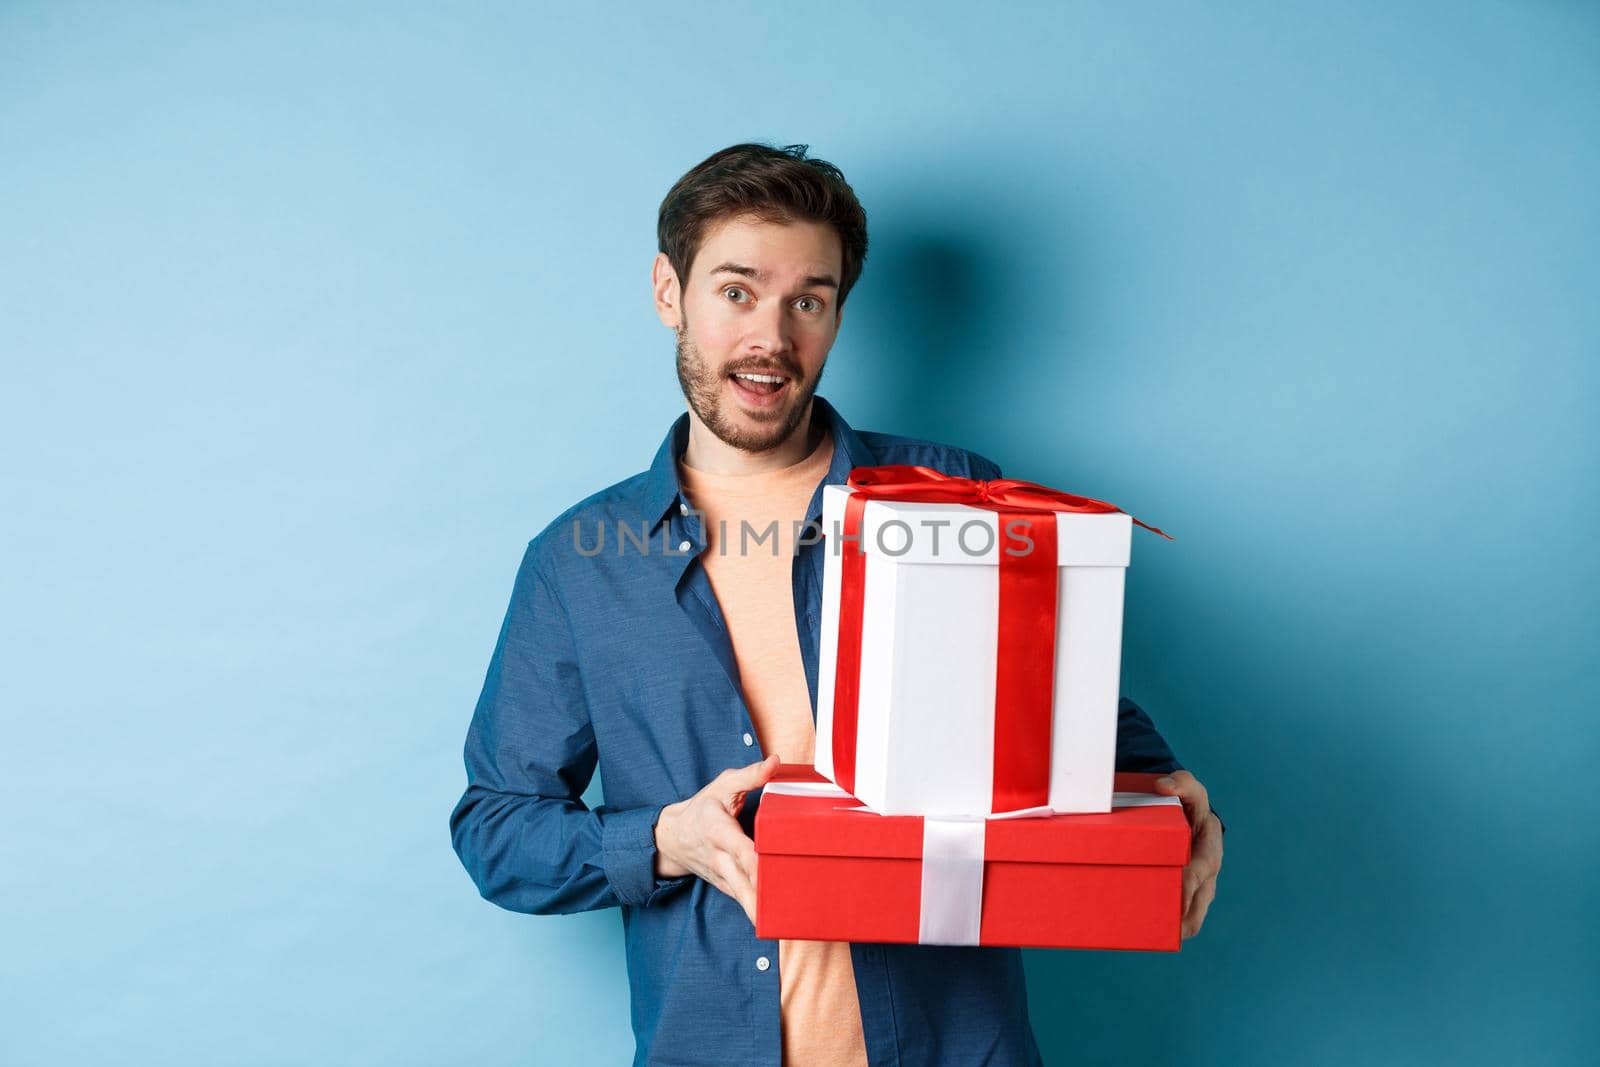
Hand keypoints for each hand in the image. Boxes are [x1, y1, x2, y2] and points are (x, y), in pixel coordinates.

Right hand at [654, 754, 780, 923]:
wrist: (672, 836)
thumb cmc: (703, 807)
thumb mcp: (724, 785)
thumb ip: (750, 775)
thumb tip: (776, 762)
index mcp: (718, 829)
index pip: (738, 846)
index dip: (754, 858)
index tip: (768, 867)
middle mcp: (718, 856)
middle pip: (739, 879)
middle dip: (756, 896)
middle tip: (777, 910)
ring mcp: (721, 874)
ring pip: (740, 895)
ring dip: (756, 909)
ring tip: (776, 923)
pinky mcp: (725, 885)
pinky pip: (741, 898)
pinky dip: (754, 909)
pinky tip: (772, 919)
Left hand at [1154, 770, 1221, 939]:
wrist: (1188, 814)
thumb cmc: (1188, 803)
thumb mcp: (1190, 789)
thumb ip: (1181, 782)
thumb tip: (1162, 786)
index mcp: (1210, 847)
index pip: (1200, 870)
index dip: (1189, 884)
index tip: (1178, 896)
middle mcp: (1208, 870)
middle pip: (1198, 900)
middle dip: (1185, 916)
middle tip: (1169, 933)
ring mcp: (1199, 884)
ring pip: (1194, 912)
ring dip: (1180, 927)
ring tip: (1160, 940)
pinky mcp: (1186, 891)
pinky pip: (1184, 913)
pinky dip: (1173, 925)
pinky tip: (1153, 934)